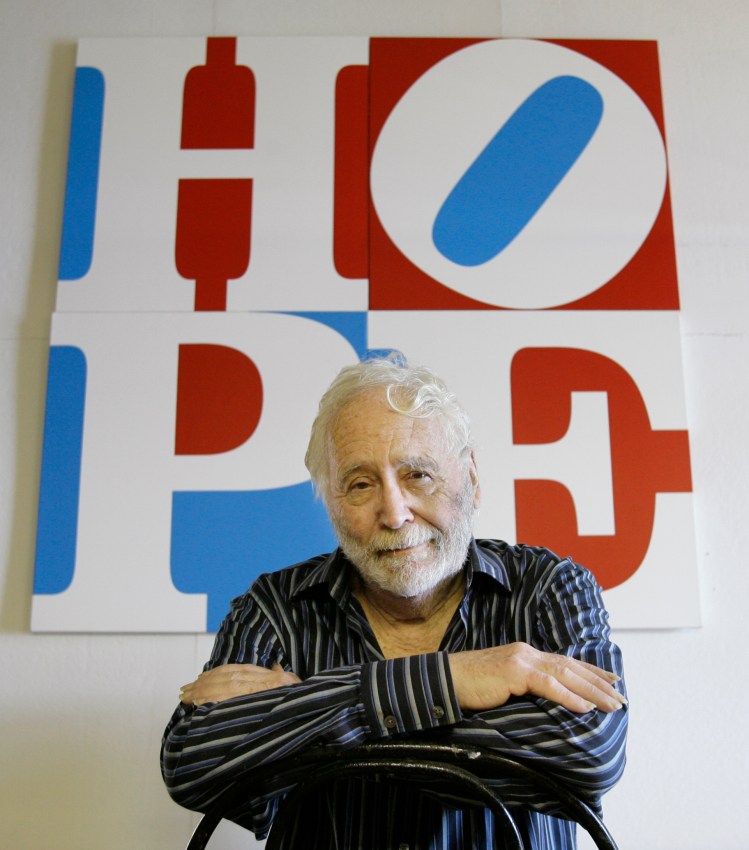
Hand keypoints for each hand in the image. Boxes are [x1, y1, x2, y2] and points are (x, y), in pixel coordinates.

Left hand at [179, 663, 300, 706]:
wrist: (298, 696)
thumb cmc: (291, 689)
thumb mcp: (286, 678)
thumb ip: (279, 673)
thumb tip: (277, 666)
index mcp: (253, 672)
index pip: (227, 671)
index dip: (212, 675)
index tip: (199, 680)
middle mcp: (246, 677)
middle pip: (217, 678)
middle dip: (199, 685)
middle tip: (183, 692)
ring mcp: (242, 687)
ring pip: (215, 687)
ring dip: (198, 692)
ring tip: (184, 698)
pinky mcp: (240, 697)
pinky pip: (219, 698)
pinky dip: (206, 700)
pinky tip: (196, 703)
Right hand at [448, 643, 625, 713]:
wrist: (446, 679)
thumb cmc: (471, 686)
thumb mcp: (503, 685)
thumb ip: (524, 687)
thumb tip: (547, 703)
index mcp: (526, 655)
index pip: (565, 662)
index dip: (590, 671)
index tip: (612, 681)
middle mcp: (527, 653)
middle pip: (571, 667)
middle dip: (599, 683)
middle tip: (621, 697)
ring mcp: (521, 660)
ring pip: (565, 674)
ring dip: (592, 691)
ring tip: (611, 705)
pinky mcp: (513, 672)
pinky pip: (547, 685)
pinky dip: (569, 696)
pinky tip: (584, 707)